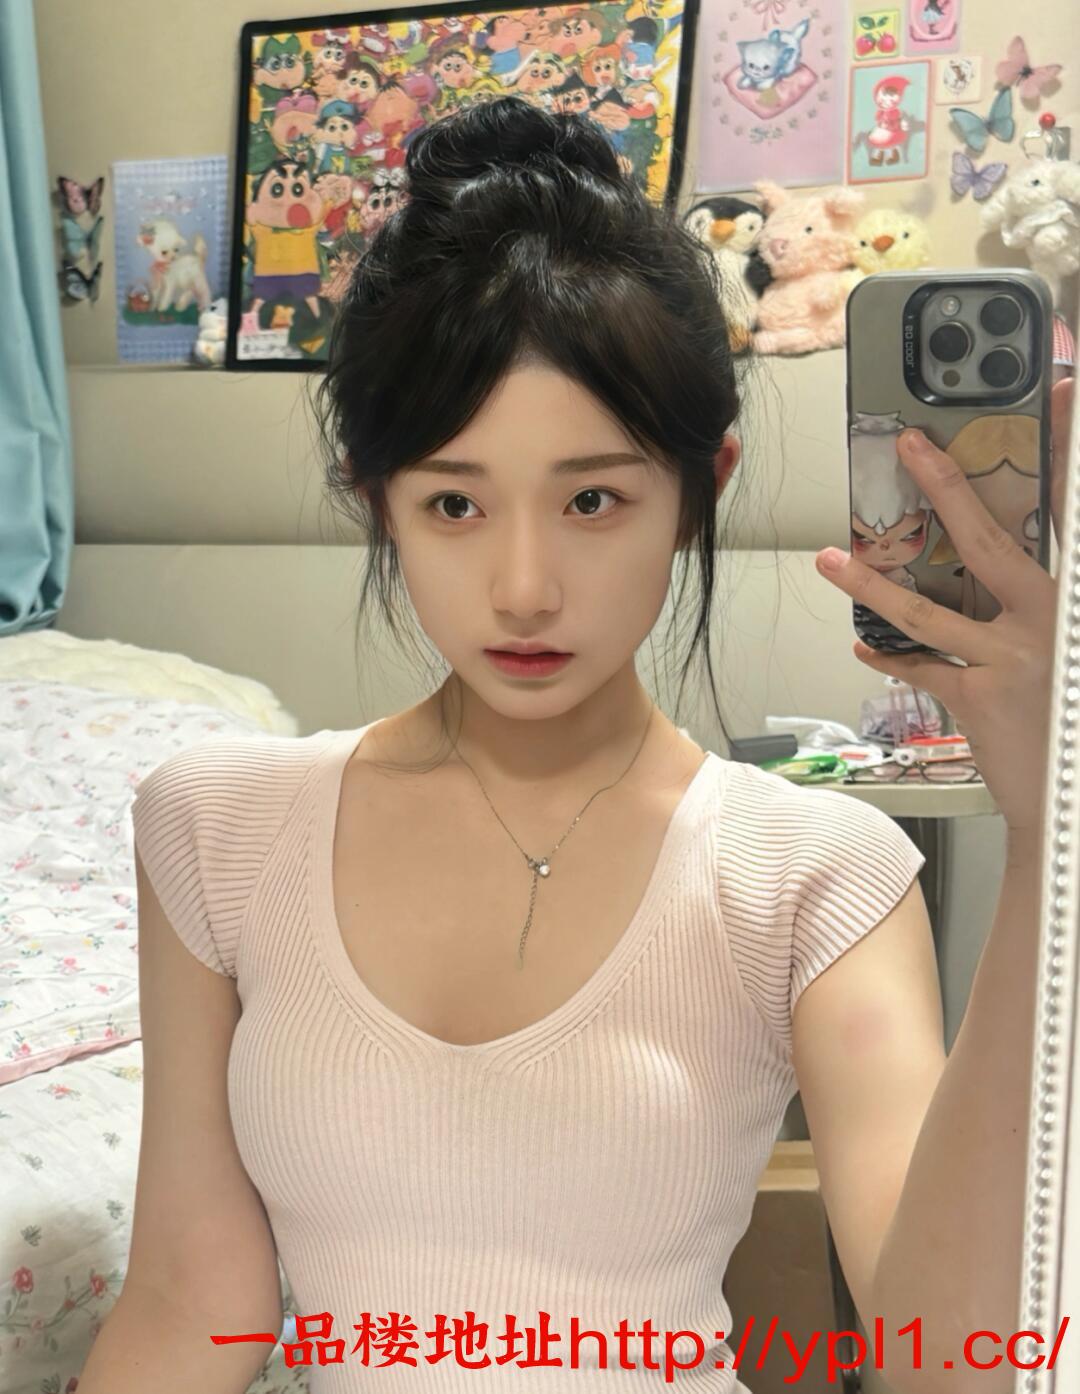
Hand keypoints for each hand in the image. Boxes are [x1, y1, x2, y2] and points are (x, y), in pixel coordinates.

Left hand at [815, 377, 1074, 843]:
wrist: (1075, 803)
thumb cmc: (1071, 719)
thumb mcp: (1068, 646)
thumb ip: (1041, 599)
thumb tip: (999, 561)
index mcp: (1075, 600)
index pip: (1068, 510)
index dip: (1064, 449)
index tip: (1058, 388)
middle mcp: (1050, 620)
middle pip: (987, 540)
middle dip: (944, 485)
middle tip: (908, 443)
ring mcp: (1011, 660)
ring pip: (927, 609)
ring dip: (872, 584)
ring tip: (829, 560)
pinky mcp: (977, 699)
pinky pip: (920, 667)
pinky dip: (889, 658)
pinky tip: (864, 648)